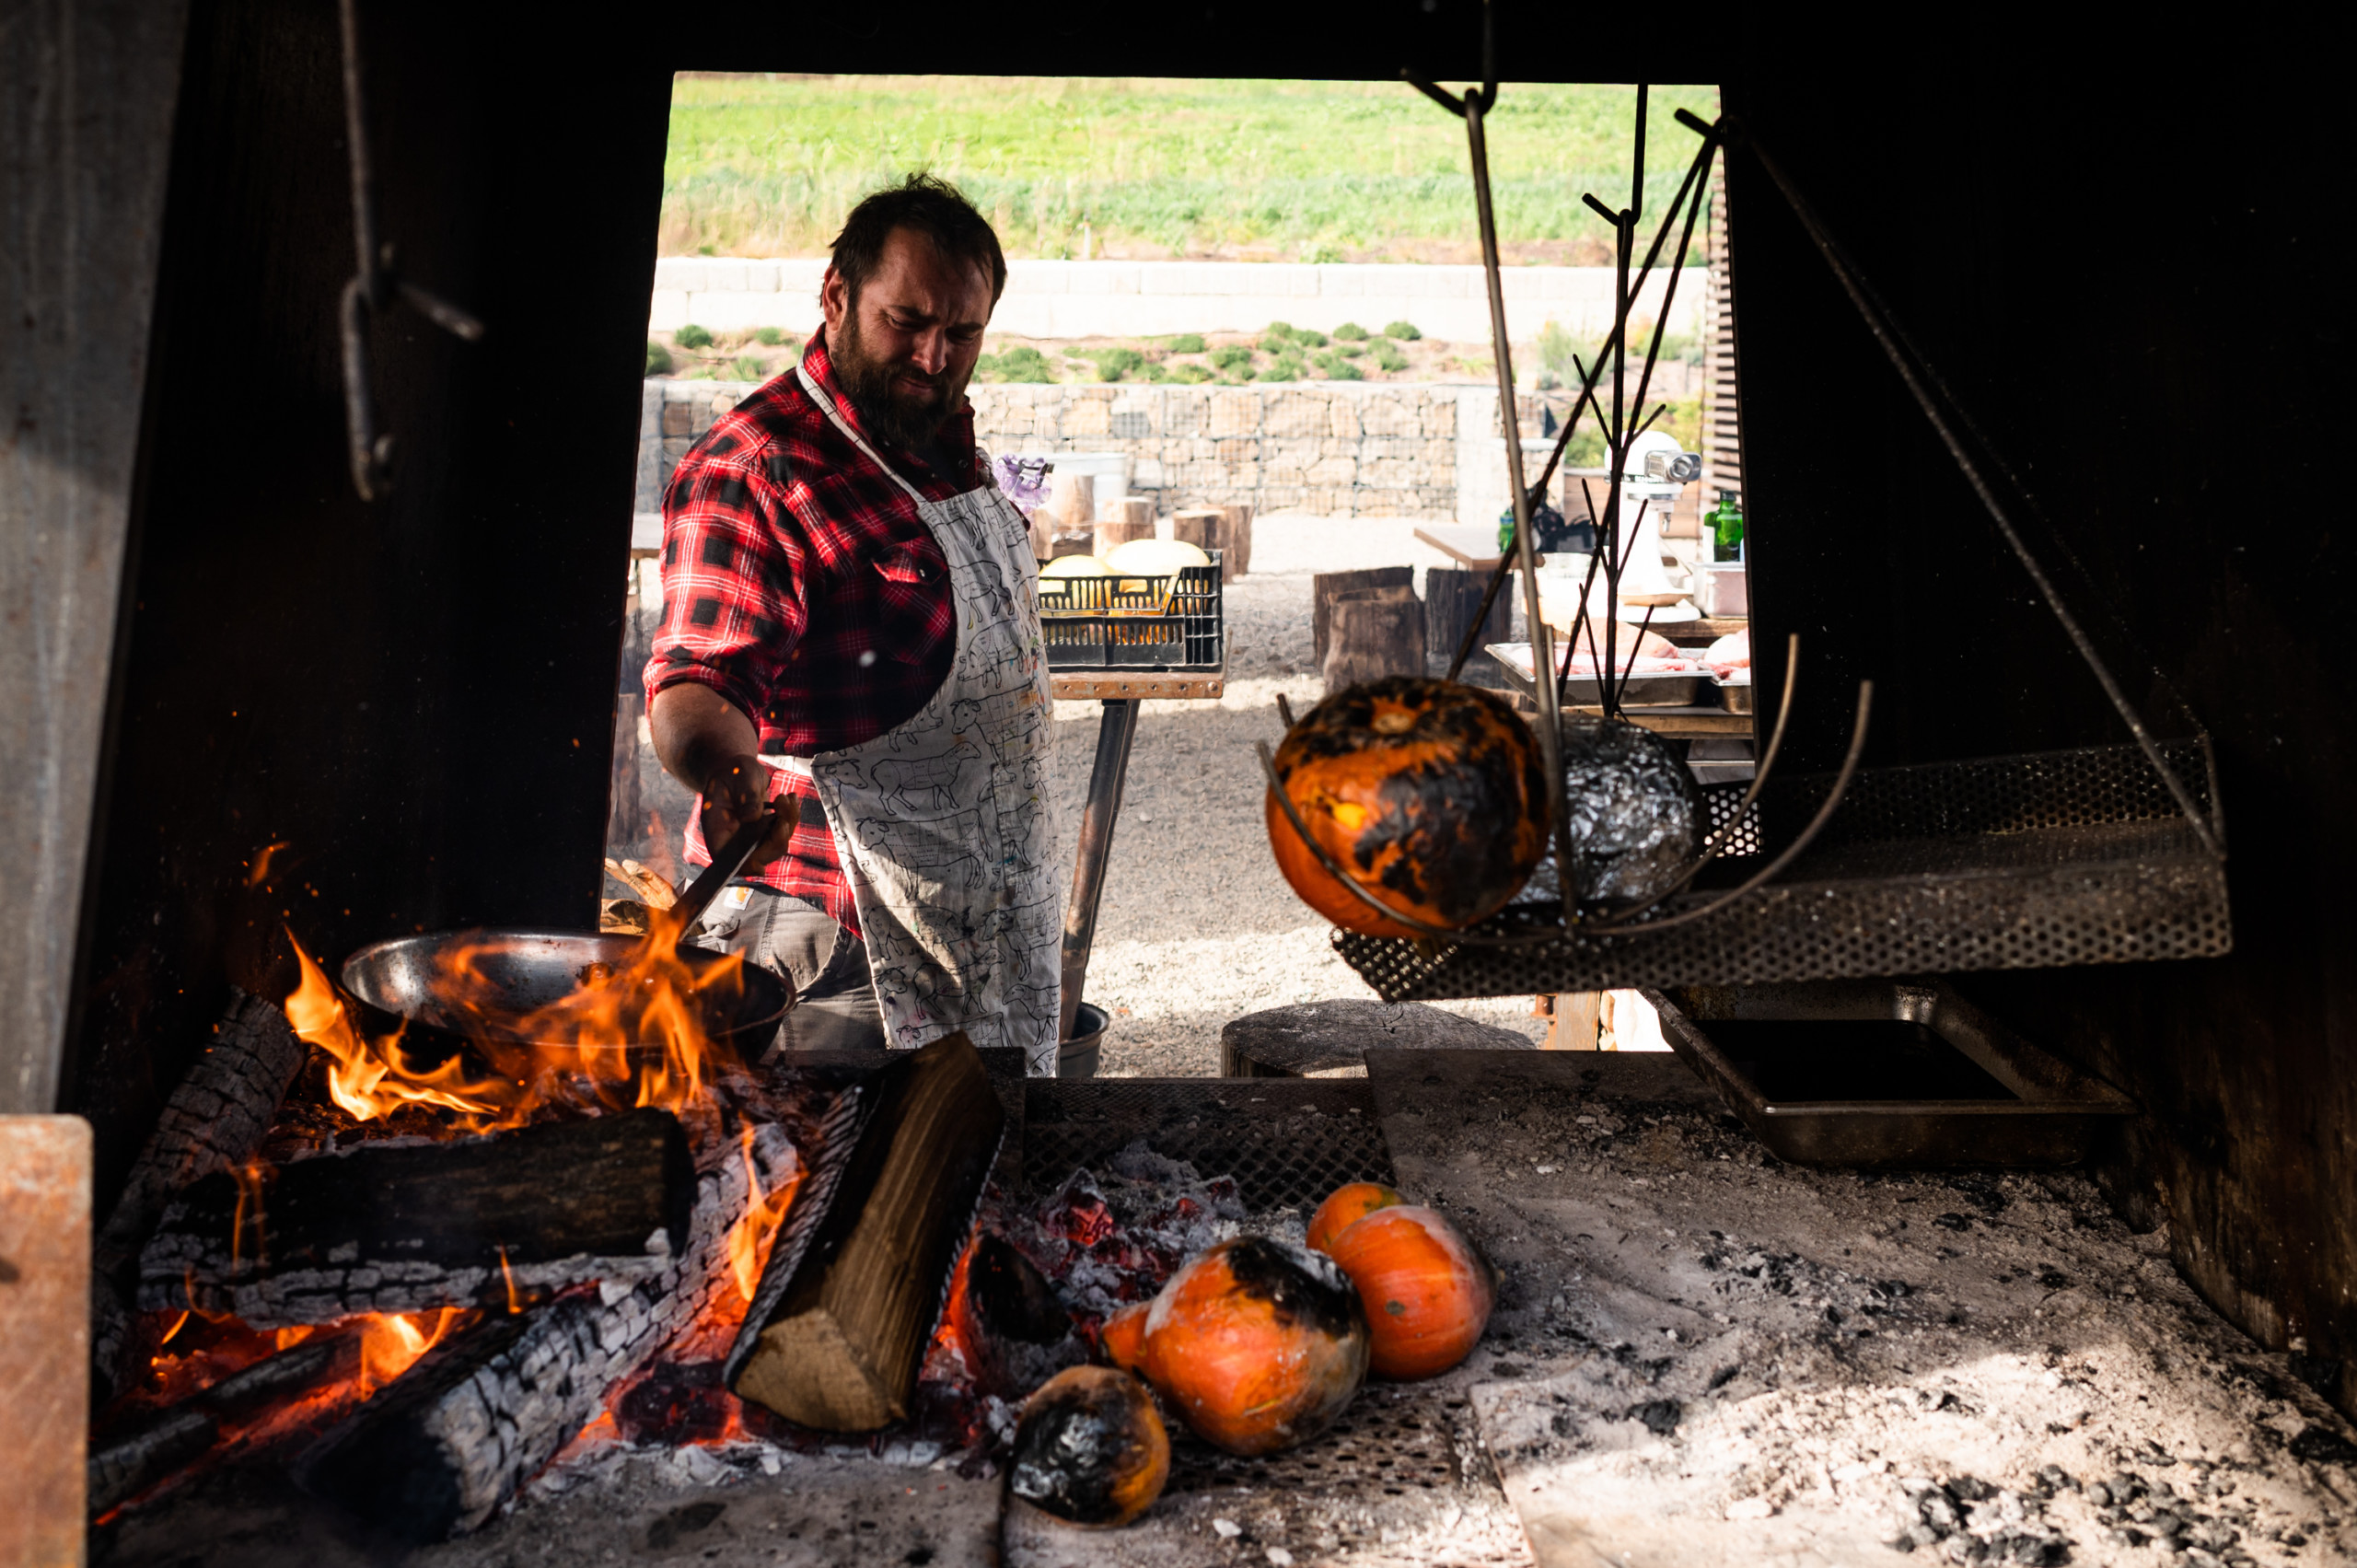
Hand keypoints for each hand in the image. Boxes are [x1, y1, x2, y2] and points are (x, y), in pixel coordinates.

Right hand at [698, 754, 800, 870]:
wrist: (738, 767)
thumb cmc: (733, 771)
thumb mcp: (739, 779)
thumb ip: (745, 797)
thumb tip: (752, 818)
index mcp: (718, 828)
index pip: (725, 857)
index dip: (741, 866)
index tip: (759, 866)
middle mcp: (734, 837)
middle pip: (758, 855)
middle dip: (776, 839)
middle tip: (782, 814)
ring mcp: (751, 836)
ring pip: (775, 844)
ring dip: (787, 822)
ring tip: (785, 797)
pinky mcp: (766, 830)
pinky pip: (783, 831)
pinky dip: (791, 816)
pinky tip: (790, 797)